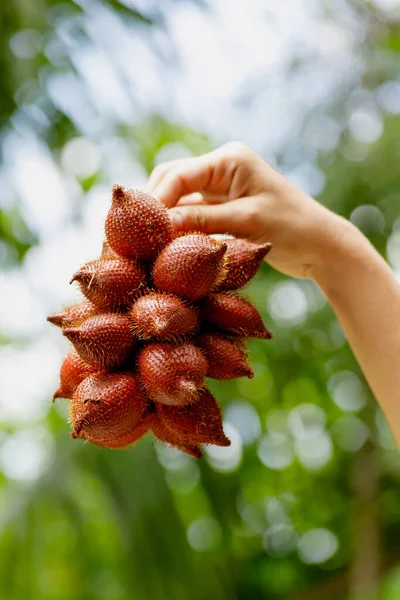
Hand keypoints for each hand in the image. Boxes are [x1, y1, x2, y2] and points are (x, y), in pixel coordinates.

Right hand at [145, 142, 353, 279]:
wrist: (321, 246)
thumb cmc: (292, 227)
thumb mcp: (246, 221)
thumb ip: (203, 220)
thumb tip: (162, 222)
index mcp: (229, 159)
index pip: (179, 174)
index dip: (156, 200)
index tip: (140, 228)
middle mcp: (222, 168)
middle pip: (172, 180)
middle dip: (155, 205)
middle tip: (136, 235)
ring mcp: (222, 187)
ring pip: (179, 198)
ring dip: (166, 217)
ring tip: (147, 242)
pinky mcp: (223, 207)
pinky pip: (192, 213)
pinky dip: (180, 226)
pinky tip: (168, 244)